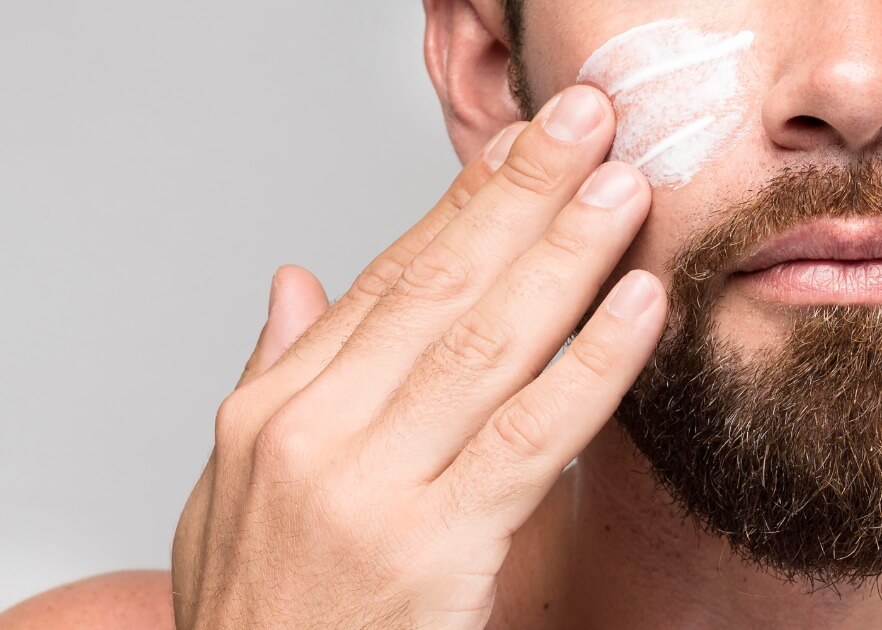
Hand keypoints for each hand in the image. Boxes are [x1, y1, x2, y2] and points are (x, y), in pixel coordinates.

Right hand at [171, 85, 667, 628]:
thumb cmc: (260, 607)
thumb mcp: (232, 485)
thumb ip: (272, 373)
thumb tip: (292, 282)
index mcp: (273, 409)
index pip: (383, 281)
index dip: (456, 207)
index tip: (513, 149)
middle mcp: (314, 431)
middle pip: (437, 287)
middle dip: (519, 195)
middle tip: (580, 125)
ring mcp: (369, 487)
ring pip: (484, 344)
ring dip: (563, 257)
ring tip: (619, 191)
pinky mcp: (431, 550)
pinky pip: (525, 440)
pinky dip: (589, 368)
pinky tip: (635, 308)